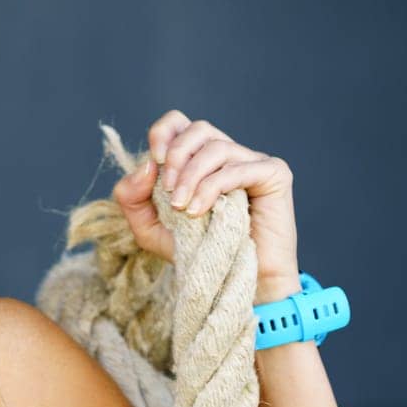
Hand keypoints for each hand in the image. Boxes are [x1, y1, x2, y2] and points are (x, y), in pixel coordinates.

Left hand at [112, 110, 300, 295]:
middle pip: (198, 128)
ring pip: (216, 147)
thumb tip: (146, 164)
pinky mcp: (274, 175)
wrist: (236, 282)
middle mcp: (227, 155)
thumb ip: (132, 197)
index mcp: (198, 160)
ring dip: (191, 176)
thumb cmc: (195, 252)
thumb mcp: (149, 228)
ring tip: (182, 207)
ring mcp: (252, 162)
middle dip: (176, 156)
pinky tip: (198, 212)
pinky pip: (238, 168)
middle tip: (168, 191)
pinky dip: (212, 187)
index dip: (163, 133)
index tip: (155, 162)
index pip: (179, 123)